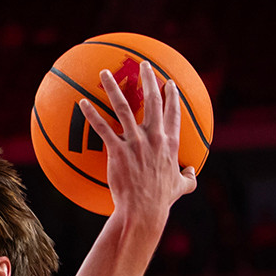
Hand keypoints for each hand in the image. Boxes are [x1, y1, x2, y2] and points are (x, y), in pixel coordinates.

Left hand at [75, 60, 197, 216]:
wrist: (143, 211)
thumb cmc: (161, 201)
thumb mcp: (181, 187)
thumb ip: (189, 177)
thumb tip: (192, 171)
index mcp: (170, 143)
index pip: (173, 113)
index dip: (172, 95)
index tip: (169, 82)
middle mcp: (154, 138)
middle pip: (153, 101)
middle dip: (149, 78)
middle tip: (143, 64)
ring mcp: (135, 143)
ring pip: (123, 107)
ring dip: (114, 87)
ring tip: (105, 72)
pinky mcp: (117, 151)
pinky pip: (102, 128)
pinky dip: (91, 114)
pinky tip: (83, 102)